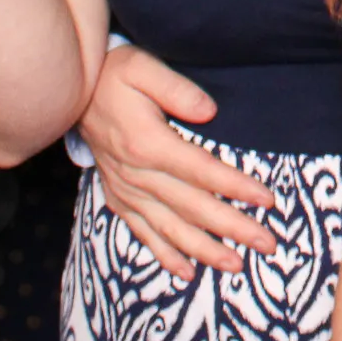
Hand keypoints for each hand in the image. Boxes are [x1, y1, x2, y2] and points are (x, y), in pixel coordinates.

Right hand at [83, 45, 277, 278]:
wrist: (73, 95)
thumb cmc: (114, 77)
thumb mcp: (143, 68)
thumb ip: (176, 88)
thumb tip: (209, 110)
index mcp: (148, 143)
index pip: (202, 170)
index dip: (236, 187)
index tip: (268, 200)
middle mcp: (137, 174)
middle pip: (193, 207)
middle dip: (233, 228)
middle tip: (267, 243)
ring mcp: (127, 191)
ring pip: (170, 229)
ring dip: (205, 250)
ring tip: (236, 265)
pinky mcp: (119, 199)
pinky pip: (144, 233)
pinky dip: (165, 255)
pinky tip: (187, 272)